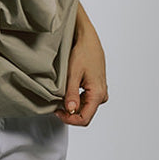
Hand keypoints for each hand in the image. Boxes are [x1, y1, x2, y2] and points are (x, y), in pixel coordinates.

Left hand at [55, 2, 107, 126]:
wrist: (88, 39)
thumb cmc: (83, 52)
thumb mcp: (73, 74)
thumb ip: (72, 94)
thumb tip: (70, 110)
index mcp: (98, 93)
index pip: (84, 118)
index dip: (69, 120)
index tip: (57, 113)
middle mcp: (102, 94)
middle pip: (85, 114)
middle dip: (70, 113)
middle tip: (56, 106)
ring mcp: (100, 90)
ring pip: (86, 107)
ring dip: (73, 106)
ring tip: (61, 97)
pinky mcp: (97, 86)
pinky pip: (87, 99)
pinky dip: (77, 99)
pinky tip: (68, 92)